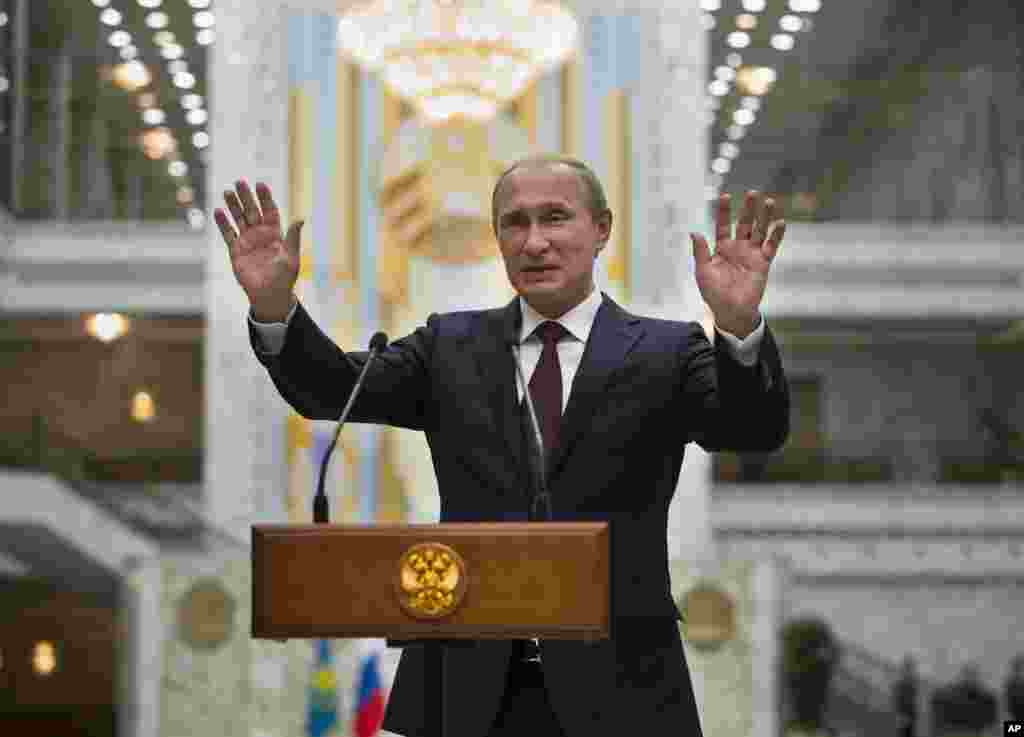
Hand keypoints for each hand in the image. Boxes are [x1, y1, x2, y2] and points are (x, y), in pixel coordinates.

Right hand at [214, 180, 302, 320]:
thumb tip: (301, 218)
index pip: (270, 211)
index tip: (260, 185)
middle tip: (240, 182)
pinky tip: (217, 211)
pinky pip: (228, 234)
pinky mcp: (236, 251)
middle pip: (252, 211)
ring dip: (233, 206)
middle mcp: (261, 234)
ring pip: (239, 219)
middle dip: (247, 197)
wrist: (270, 295)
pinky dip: (222, 223)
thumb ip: (293, 237)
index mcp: (276, 234)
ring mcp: (247, 241)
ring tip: (227, 192)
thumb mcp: (291, 256)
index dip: (265, 198)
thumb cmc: (284, 277)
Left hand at [690, 191, 783, 337]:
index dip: (724, 211)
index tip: (725, 195)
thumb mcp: (703, 271)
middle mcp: (738, 248)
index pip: (723, 225)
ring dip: (764, 217)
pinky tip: (781, 223)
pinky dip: (776, 235)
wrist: (730, 311)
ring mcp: (751, 254)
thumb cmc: (713, 293)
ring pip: (759, 231)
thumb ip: (700, 252)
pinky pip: (771, 246)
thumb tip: (694, 232)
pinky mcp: (763, 262)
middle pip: (744, 223)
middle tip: (752, 193)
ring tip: (769, 201)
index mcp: (721, 248)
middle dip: (748, 209)